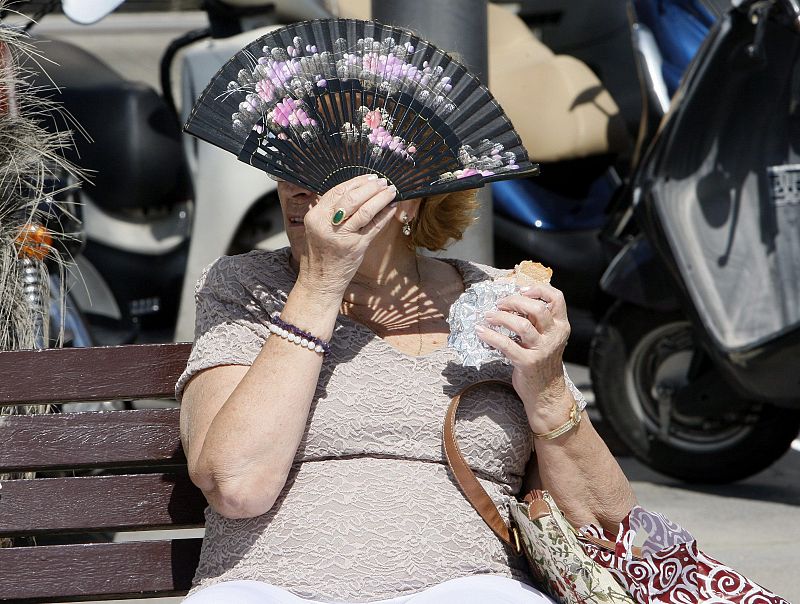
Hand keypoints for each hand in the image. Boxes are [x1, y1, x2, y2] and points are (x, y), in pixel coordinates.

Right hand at [298, 175, 396, 296]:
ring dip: (381, 198)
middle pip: (352, 198)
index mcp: (315, 216)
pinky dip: (385, 214)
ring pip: (366, 210)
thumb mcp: (317, 228)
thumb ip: (331, 210)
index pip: (337, 191)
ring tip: (391, 190)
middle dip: (370, 187)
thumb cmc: (321, 253)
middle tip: (383, 182)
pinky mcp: (357, 247)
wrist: (321, 280)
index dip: (356, 181)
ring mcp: (343, 236)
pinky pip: (374, 226)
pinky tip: (392, 207)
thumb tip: (356, 190)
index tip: (369, 177)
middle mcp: (327, 225)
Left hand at [476, 283, 572, 431]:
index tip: (520, 289)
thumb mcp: (546, 338)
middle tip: (499, 303)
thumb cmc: (542, 362)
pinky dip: (490, 336)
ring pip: (522, 324)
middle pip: (537, 308)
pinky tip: (481, 332)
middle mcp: (554, 336)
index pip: (556, 298)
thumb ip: (537, 322)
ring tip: (488, 316)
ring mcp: (542, 350)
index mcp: (561, 326)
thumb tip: (511, 301)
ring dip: (501, 317)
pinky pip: (506, 345)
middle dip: (514, 301)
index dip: (538, 288)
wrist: (546, 394)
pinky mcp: (528, 362)